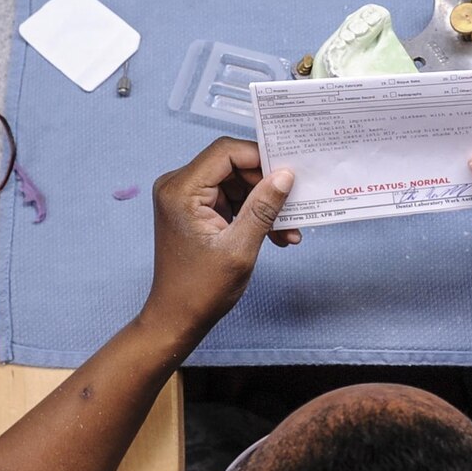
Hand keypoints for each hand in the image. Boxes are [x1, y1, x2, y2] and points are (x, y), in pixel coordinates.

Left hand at [141, 138, 297, 336]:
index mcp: (181, 190)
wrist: (177, 317)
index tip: (290, 173)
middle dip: (265, 185)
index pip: (226, 153)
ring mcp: (186, 198)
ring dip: (263, 203)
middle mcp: (178, 187)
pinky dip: (252, 213)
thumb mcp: (240, 247)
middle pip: (232, 166)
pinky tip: (275, 234)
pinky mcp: (195, 210)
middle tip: (293, 205)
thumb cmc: (200, 289)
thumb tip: (285, 176)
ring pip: (236, 184)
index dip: (260, 159)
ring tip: (287, 229)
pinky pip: (231, 200)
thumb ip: (263, 207)